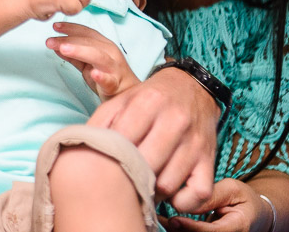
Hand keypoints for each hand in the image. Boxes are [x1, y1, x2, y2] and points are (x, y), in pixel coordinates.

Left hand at [46, 21, 139, 98]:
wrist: (127, 96)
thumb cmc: (108, 77)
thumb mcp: (88, 64)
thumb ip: (74, 55)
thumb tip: (56, 45)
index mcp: (104, 45)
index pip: (86, 32)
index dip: (70, 28)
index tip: (54, 26)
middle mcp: (110, 53)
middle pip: (89, 42)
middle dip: (68, 40)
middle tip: (50, 41)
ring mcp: (114, 68)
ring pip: (98, 57)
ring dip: (80, 51)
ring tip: (64, 49)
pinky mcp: (115, 84)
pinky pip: (108, 80)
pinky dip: (101, 77)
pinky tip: (93, 74)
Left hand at [89, 66, 217, 208]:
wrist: (192, 87)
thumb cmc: (151, 98)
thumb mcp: (123, 99)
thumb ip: (101, 121)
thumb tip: (79, 147)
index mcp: (148, 102)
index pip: (122, 139)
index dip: (110, 157)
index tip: (104, 165)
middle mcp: (175, 121)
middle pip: (145, 165)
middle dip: (130, 176)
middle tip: (122, 179)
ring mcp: (194, 143)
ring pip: (167, 184)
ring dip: (152, 192)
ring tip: (143, 185)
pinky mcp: (209, 160)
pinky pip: (197, 195)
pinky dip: (182, 202)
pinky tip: (169, 193)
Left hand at [166, 179, 266, 231]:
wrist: (256, 216)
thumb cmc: (243, 199)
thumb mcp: (232, 190)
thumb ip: (211, 196)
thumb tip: (187, 201)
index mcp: (239, 227)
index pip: (213, 231)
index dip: (192, 227)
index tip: (173, 219)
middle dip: (179, 231)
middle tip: (159, 218)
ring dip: (175, 231)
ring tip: (159, 218)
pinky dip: (179, 230)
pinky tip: (167, 221)